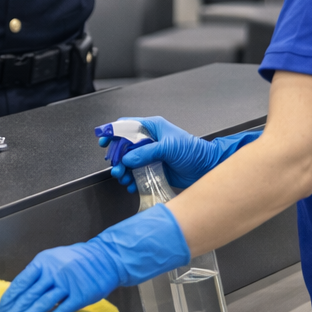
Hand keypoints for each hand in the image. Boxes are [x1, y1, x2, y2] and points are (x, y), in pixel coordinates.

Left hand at [0, 205, 190, 311]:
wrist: (105, 258)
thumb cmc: (77, 259)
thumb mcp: (53, 259)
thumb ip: (38, 274)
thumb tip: (20, 291)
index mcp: (42, 262)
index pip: (20, 283)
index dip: (9, 299)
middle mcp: (52, 272)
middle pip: (28, 296)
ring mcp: (66, 284)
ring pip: (41, 304)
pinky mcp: (79, 296)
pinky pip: (60, 311)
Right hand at [101, 116, 261, 191]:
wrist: (207, 168)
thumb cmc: (193, 151)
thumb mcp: (169, 147)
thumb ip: (147, 152)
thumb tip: (128, 159)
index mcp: (152, 128)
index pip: (126, 126)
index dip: (113, 132)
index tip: (104, 140)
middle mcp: (149, 140)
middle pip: (124, 146)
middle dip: (117, 156)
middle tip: (115, 166)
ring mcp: (150, 155)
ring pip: (128, 161)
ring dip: (123, 170)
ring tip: (123, 177)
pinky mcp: (153, 169)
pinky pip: (136, 174)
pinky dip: (132, 180)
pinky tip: (131, 184)